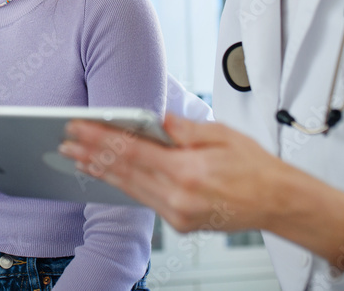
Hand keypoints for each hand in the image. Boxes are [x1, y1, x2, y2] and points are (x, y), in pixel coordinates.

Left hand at [60, 113, 283, 232]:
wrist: (278, 202)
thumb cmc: (255, 167)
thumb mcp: (222, 134)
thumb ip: (185, 129)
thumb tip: (157, 119)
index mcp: (188, 171)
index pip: (132, 151)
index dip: (100, 138)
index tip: (78, 127)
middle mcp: (179, 197)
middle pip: (124, 171)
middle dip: (91, 154)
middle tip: (66, 142)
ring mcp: (178, 214)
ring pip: (130, 189)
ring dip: (101, 172)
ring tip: (77, 158)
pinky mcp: (180, 224)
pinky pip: (144, 200)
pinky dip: (123, 185)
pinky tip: (109, 175)